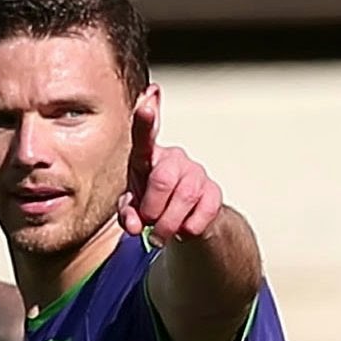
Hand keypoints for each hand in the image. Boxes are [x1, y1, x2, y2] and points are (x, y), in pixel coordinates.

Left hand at [118, 105, 222, 246]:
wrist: (184, 221)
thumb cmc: (153, 204)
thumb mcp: (132, 207)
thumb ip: (127, 213)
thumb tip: (133, 223)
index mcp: (147, 157)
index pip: (145, 136)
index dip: (145, 120)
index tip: (145, 105)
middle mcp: (173, 159)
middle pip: (162, 179)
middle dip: (151, 209)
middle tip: (147, 223)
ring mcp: (196, 173)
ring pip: (184, 198)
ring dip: (168, 225)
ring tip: (160, 235)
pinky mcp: (213, 193)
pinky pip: (202, 213)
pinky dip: (188, 229)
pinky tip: (183, 229)